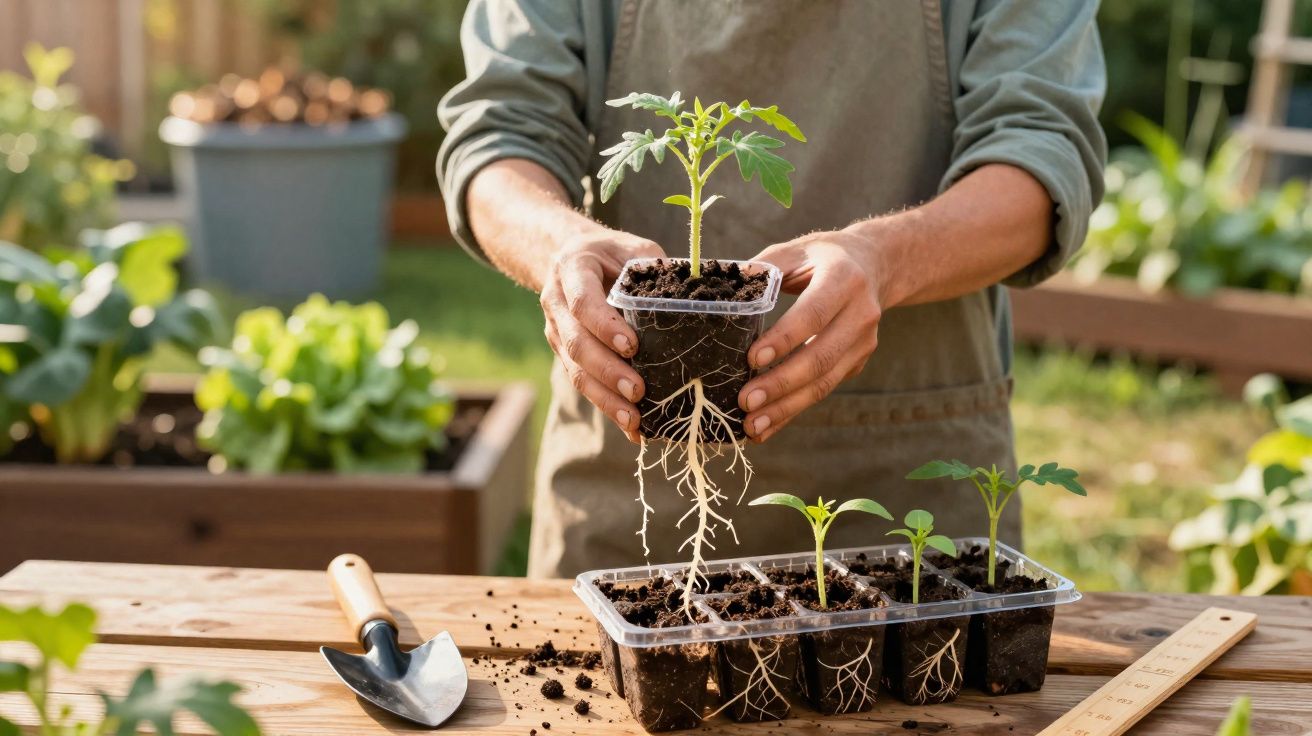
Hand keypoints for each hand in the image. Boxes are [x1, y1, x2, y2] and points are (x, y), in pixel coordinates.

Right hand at [540, 230, 663, 442]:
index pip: (582, 301)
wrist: (569, 256)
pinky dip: (608, 406)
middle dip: (607, 372)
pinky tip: (631, 427)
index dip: (604, 326)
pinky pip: (584, 384)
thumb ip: (657, 269)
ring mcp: (557, 332)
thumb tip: (700, 294)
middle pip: (576, 344)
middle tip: (638, 391)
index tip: (631, 346)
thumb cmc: (611, 253)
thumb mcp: (633, 249)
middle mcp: (557, 304)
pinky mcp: (566, 355)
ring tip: (633, 419)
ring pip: (575, 371)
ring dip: (605, 398)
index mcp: (573, 270)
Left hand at [738, 227, 885, 441]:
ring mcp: (864, 343)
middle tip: (745, 401)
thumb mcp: (793, 252)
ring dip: (786, 408)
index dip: (785, 339)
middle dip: (782, 383)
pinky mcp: (858, 362)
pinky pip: (823, 390)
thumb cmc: (820, 258)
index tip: (752, 359)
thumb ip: (761, 270)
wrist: (873, 266)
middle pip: (821, 357)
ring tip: (752, 426)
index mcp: (844, 279)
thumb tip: (720, 294)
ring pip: (824, 382)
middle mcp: (861, 314)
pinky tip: (766, 426)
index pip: (814, 314)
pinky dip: (792, 410)